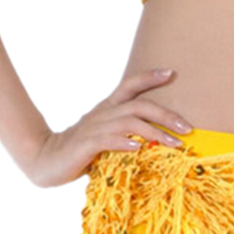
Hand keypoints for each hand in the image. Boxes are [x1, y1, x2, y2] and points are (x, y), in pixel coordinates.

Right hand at [21, 68, 193, 187]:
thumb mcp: (106, 140)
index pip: (130, 85)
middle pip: (138, 105)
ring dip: (154, 132)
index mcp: (108, 109)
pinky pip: (108, 140)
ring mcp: (95, 128)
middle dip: (165, 114)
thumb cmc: (81, 153)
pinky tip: (139, 149)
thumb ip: (125, 137)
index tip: (172, 73)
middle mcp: (103, 114)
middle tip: (187, 127)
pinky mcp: (87, 145)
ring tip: (174, 144)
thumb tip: (153, 145)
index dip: (149, 77)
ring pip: (129, 123)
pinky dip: (125, 143)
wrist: (46, 159)